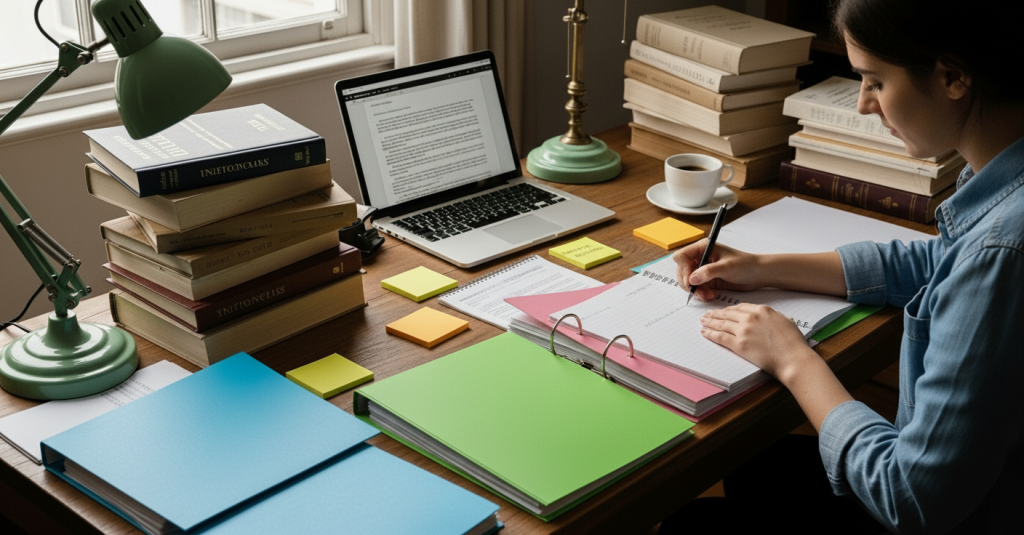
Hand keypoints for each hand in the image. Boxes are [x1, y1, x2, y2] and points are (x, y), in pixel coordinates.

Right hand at [673, 240, 762, 301]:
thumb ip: (708, 272)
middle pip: (681, 270)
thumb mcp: (727, 267)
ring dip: (695, 291)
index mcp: (703, 248)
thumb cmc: (746, 265)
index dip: (683, 269)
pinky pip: (697, 288)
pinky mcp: (707, 280)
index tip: (690, 280)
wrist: (758, 275)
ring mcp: (703, 270)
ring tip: (707, 295)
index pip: (681, 256)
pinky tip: (711, 295)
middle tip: (697, 291)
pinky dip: (701, 294)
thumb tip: (692, 279)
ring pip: (688, 282)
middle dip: (688, 283)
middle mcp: (700, 258)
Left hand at [698, 303, 814, 379]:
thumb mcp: (785, 322)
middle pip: (728, 314)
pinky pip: (720, 337)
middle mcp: (751, 317)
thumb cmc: (793, 344)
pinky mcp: (739, 344)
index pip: (740, 307)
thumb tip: (769, 318)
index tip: (723, 311)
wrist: (793, 359)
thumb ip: (773, 317)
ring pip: (721, 324)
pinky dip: (710, 334)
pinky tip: (704, 333)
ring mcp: (744, 330)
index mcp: (763, 310)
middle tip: (707, 315)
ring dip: (710, 322)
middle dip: (716, 314)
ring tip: (702, 322)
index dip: (729, 310)